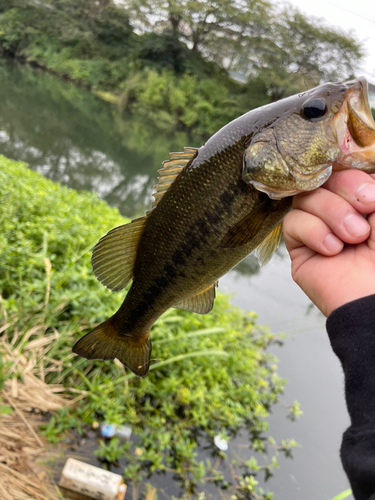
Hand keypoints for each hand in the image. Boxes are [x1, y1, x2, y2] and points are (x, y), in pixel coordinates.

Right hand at [283, 170, 374, 316]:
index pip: (341, 168)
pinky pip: (292, 222)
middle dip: (345, 191)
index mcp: (361, 200)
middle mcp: (338, 210)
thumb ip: (368, 183)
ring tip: (353, 238)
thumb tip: (354, 171)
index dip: (351, 176)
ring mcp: (317, 227)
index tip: (371, 197)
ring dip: (332, 214)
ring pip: (305, 197)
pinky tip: (333, 250)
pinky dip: (313, 232)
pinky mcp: (299, 247)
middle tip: (367, 213)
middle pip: (321, 178)